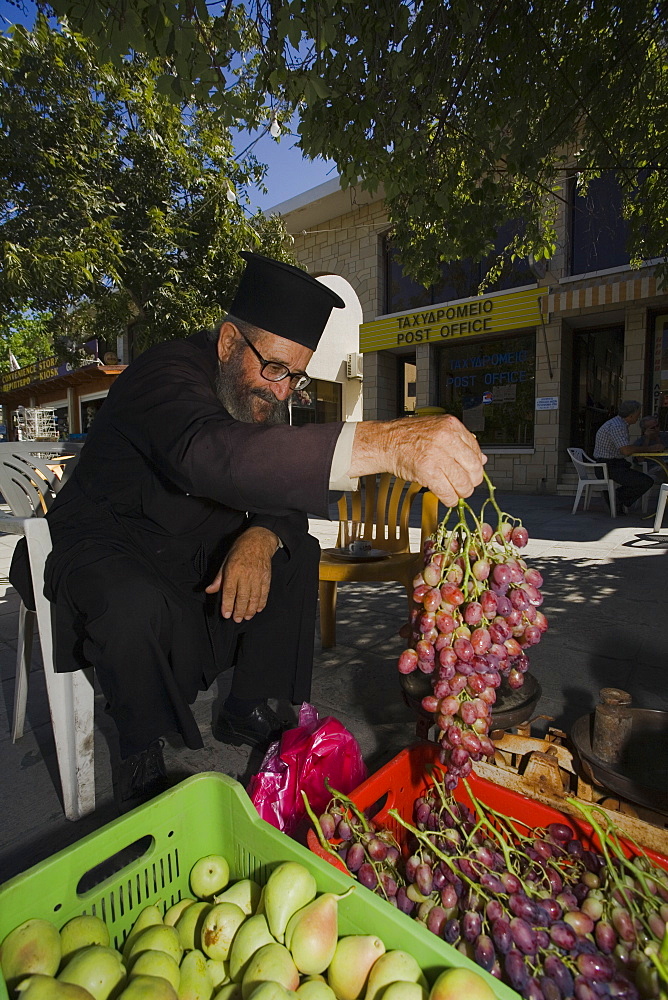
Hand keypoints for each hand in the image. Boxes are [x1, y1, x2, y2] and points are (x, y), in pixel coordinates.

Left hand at [205, 526, 278, 622]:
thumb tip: (209, 590)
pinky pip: (264, 593)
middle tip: (237, 619)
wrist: (258, 541)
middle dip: (239, 611)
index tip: (226, 614)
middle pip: (242, 597)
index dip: (227, 605)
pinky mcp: (266, 578)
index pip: (229, 591)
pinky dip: (261, 603)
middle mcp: (246, 575)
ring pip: (254, 598)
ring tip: (246, 617)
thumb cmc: (240, 550)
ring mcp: (257, 577)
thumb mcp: (225, 562)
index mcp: (233, 571)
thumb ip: (219, 579)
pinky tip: (257, 609)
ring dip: (250, 610)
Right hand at [349, 415, 486, 506]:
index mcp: (451, 426)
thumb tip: (481, 459)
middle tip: (466, 485)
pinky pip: (448, 492)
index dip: (476, 465)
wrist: (386, 442)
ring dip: (461, 493)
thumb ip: (460, 442)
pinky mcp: (428, 471)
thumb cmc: (409, 436)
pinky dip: (450, 499)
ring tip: (456, 493)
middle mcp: (446, 438)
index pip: (477, 450)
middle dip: (472, 482)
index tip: (471, 472)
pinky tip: (447, 498)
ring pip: (463, 483)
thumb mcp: (438, 429)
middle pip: (474, 468)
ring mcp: (437, 455)